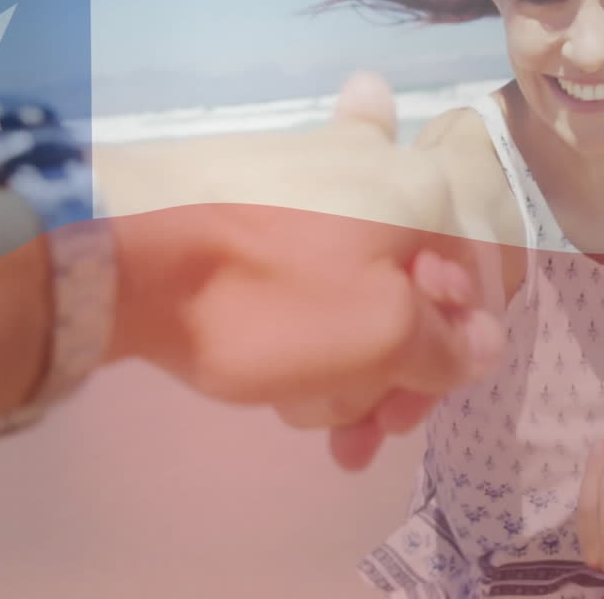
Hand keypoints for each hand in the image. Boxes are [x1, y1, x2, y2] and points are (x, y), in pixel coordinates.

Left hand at [94, 72, 502, 466]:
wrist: (121, 256)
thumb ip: (448, 348)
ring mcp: (306, 176)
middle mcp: (375, 169)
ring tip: (303, 414)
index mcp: (420, 192)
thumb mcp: (381, 337)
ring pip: (353, 286)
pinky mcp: (250, 200)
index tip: (406, 412)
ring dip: (342, 360)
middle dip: (391, 370)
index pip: (475, 285)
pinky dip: (302, 323)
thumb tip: (482, 345)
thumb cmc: (269, 300)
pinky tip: (279, 375)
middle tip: (360, 435)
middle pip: (413, 287)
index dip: (454, 360)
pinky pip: (301, 271)